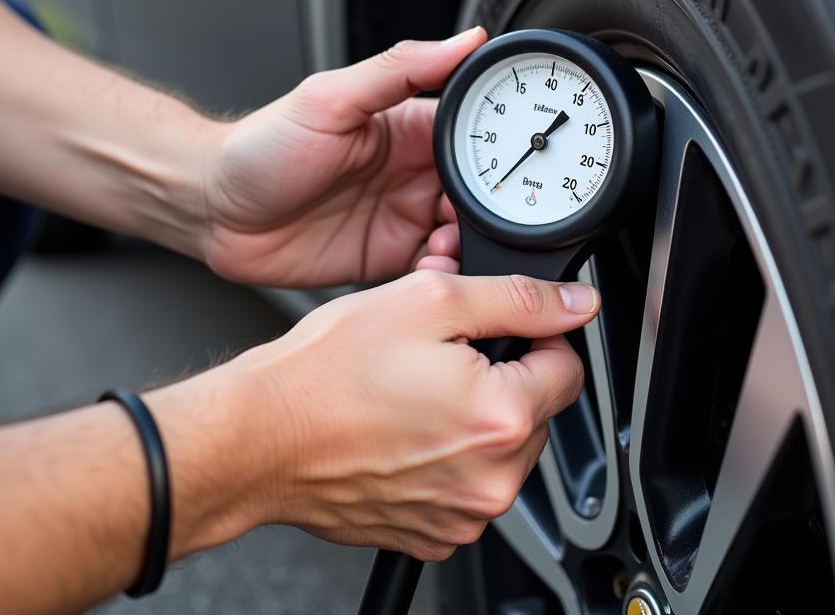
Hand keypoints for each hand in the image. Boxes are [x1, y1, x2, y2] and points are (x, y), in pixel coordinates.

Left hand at [200, 29, 486, 287]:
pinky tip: (429, 270)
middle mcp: (414, 172)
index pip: (479, 132)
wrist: (212, 210)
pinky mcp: (389, 258)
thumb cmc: (262, 146)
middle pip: (483, 191)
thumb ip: (400, 69)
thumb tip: (466, 40)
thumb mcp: (330, 98)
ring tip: (447, 246)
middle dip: (496, 210)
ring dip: (471, 244)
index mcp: (408, 128)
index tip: (521, 166)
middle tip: (482, 219)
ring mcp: (402, 217)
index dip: (505, 149)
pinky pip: (434, 271)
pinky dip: (443, 275)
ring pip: (465, 234)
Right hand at [229, 269, 600, 559]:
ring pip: (502, 449)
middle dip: (501, 376)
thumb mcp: (429, 302)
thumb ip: (515, 300)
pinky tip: (403, 429)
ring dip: (474, 417)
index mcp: (501, 418)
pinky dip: (447, 457)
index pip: (569, 367)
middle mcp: (491, 480)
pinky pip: (466, 486)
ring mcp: (461, 516)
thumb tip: (574, 304)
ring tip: (415, 391)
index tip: (495, 331)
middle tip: (442, 355)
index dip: (535, 336)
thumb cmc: (327, 374)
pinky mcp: (432, 534)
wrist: (260, 438)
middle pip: (537, 410)